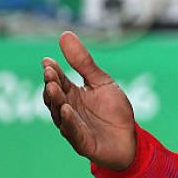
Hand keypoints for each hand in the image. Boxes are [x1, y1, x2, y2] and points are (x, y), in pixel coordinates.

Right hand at [42, 31, 136, 170]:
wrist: (130, 139)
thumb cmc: (114, 111)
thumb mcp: (101, 82)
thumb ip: (84, 62)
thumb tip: (64, 34)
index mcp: (72, 95)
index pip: (58, 80)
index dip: (53, 71)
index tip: (47, 60)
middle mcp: (68, 110)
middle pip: (55, 97)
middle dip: (51, 84)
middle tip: (50, 72)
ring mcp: (73, 127)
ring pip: (60, 114)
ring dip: (56, 101)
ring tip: (53, 87)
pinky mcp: (82, 142)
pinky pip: (73, 132)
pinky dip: (69, 122)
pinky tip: (67, 110)